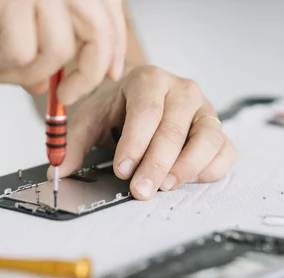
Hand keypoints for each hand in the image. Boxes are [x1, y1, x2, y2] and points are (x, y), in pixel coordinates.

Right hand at [0, 0, 126, 104]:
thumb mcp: (10, 25)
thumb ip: (37, 50)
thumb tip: (47, 85)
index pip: (109, 11)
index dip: (115, 46)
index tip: (112, 74)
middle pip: (97, 33)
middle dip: (86, 76)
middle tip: (64, 97)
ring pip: (58, 52)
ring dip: (31, 73)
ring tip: (4, 69)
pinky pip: (23, 55)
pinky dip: (6, 65)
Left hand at [51, 65, 236, 199]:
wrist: (138, 99)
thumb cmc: (116, 110)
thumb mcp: (90, 120)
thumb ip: (73, 144)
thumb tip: (58, 171)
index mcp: (148, 81)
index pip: (146, 111)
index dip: (136, 143)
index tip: (122, 169)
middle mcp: (181, 91)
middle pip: (175, 128)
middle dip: (156, 164)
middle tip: (140, 191)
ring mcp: (204, 110)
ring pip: (208, 138)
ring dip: (187, 167)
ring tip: (165, 186)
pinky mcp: (217, 130)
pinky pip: (225, 151)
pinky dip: (210, 169)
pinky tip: (188, 180)